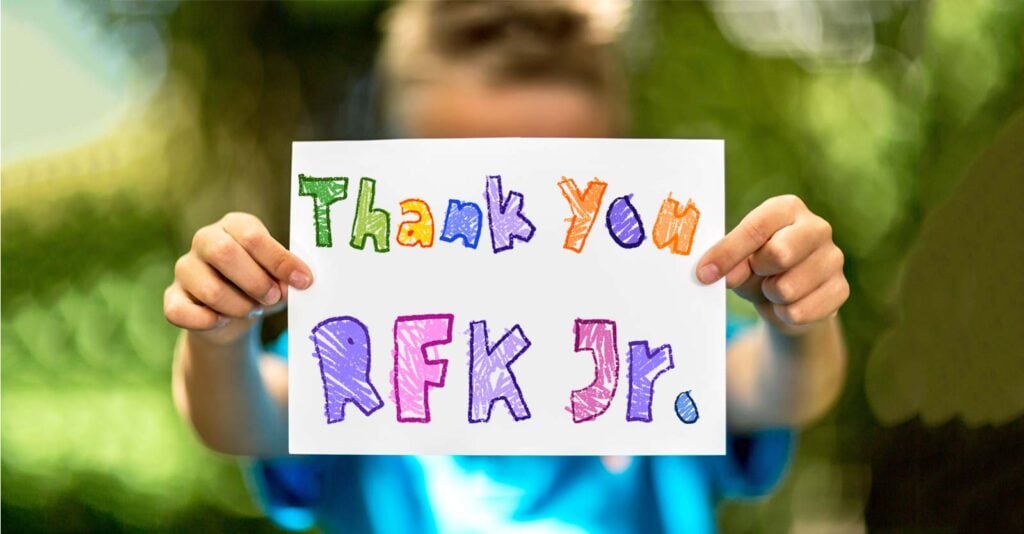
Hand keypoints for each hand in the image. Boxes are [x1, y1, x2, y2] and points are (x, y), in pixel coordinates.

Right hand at [164, 212, 312, 342]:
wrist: (233, 316)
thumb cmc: (262, 286)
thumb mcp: (279, 279)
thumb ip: (286, 279)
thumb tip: (295, 283)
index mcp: (236, 225)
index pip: (253, 236)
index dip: (279, 261)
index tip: (303, 281)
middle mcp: (205, 239)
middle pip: (224, 254)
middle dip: (255, 282)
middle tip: (272, 298)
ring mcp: (185, 267)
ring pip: (210, 289)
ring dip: (239, 307)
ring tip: (251, 309)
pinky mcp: (172, 296)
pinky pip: (183, 312)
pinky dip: (209, 322)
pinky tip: (223, 320)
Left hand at [697, 195, 847, 334]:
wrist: (787, 298)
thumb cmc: (756, 268)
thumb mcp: (737, 261)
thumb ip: (731, 262)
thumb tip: (724, 274)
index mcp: (786, 209)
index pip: (756, 227)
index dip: (728, 253)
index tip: (705, 273)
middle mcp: (816, 227)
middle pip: (780, 253)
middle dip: (757, 273)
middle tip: (756, 274)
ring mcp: (834, 257)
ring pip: (787, 288)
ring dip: (769, 297)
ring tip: (772, 289)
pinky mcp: (841, 289)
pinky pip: (800, 312)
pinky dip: (783, 315)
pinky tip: (788, 304)